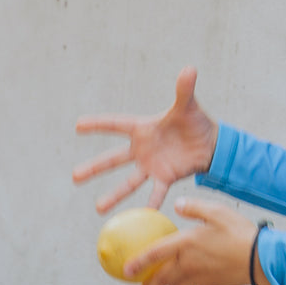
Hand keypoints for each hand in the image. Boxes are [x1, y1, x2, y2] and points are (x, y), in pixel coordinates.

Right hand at [73, 66, 219, 212]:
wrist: (210, 143)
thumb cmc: (195, 122)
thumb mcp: (189, 106)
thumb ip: (185, 90)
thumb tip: (190, 68)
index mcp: (143, 128)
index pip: (116, 124)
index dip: (98, 124)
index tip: (77, 126)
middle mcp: (142, 149)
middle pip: (114, 159)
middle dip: (95, 168)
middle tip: (74, 177)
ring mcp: (152, 165)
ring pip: (129, 181)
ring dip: (115, 195)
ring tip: (98, 208)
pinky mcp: (166, 177)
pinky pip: (156, 192)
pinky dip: (151, 203)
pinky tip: (142, 216)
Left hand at [124, 197, 265, 284]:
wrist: (262, 258)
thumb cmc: (240, 232)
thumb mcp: (217, 211)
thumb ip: (194, 207)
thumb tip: (178, 205)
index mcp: (186, 244)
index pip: (154, 255)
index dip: (137, 262)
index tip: (126, 270)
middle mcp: (189, 264)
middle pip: (163, 279)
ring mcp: (202, 278)